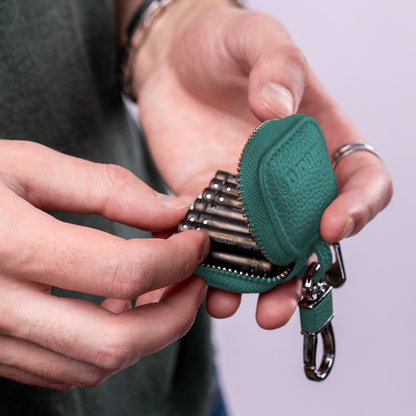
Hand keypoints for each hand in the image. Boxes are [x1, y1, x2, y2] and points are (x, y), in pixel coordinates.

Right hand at [0, 140, 209, 388]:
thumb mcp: (27, 165)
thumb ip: (106, 188)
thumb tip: (171, 210)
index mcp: (8, 246)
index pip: (123, 271)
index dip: (177, 258)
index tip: (198, 240)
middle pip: (116, 341)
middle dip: (176, 314)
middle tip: (196, 280)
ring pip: (95, 365)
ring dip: (150, 334)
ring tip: (167, 292)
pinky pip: (68, 368)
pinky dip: (112, 345)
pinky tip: (121, 309)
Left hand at [133, 1, 392, 328]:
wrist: (173, 61)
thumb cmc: (221, 42)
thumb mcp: (256, 38)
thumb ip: (277, 66)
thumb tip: (278, 109)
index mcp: (319, 141)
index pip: (360, 181)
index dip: (358, 209)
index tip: (332, 226)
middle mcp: (287, 179)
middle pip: (306, 237)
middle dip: (294, 276)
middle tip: (275, 304)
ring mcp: (245, 197)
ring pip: (256, 253)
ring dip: (245, 287)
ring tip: (226, 304)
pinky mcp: (206, 204)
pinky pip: (207, 242)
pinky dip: (199, 267)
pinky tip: (186, 282)